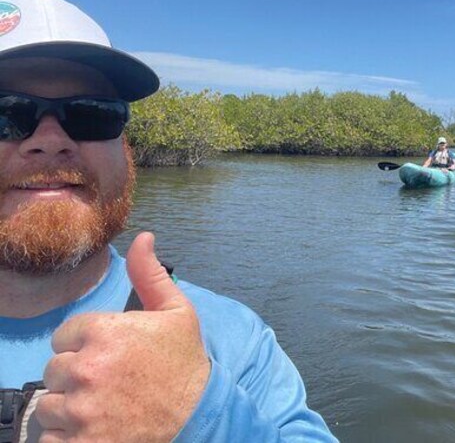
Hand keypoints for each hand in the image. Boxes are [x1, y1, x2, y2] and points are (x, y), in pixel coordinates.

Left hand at [36, 232, 210, 442]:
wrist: (199, 413)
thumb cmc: (185, 362)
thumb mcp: (176, 311)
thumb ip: (150, 275)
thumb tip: (143, 237)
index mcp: (104, 331)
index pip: (64, 337)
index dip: (86, 346)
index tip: (111, 356)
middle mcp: (87, 368)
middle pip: (54, 370)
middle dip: (77, 376)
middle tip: (110, 383)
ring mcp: (81, 409)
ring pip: (49, 405)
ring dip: (71, 408)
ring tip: (105, 406)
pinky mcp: (79, 442)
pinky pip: (50, 438)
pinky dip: (68, 436)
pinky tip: (96, 427)